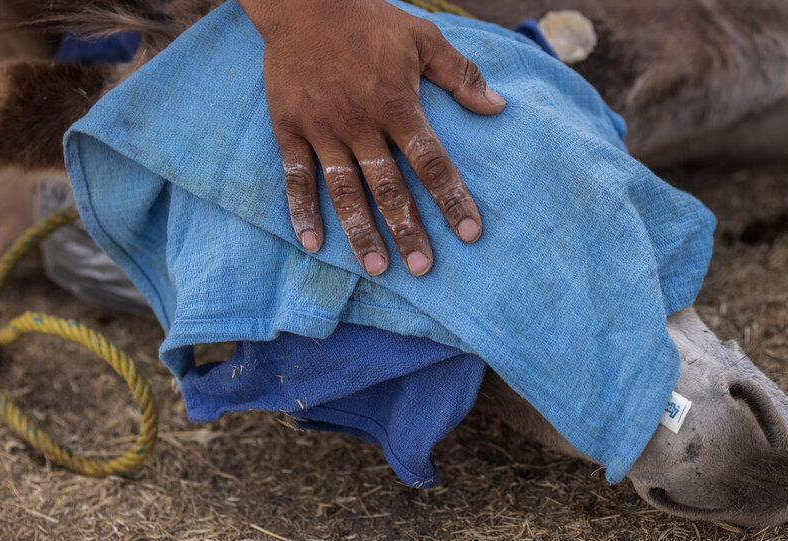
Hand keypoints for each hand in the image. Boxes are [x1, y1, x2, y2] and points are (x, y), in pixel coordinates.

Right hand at [238, 0, 505, 275]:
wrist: (305, 2)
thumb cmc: (369, 21)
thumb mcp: (423, 38)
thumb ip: (461, 75)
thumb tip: (497, 107)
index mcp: (397, 105)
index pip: (432, 162)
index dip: (452, 199)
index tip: (469, 233)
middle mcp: (361, 124)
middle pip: (388, 187)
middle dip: (408, 230)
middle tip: (423, 268)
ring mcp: (323, 129)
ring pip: (344, 191)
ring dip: (360, 232)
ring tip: (377, 267)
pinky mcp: (290, 129)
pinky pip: (296, 177)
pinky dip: (301, 211)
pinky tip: (313, 243)